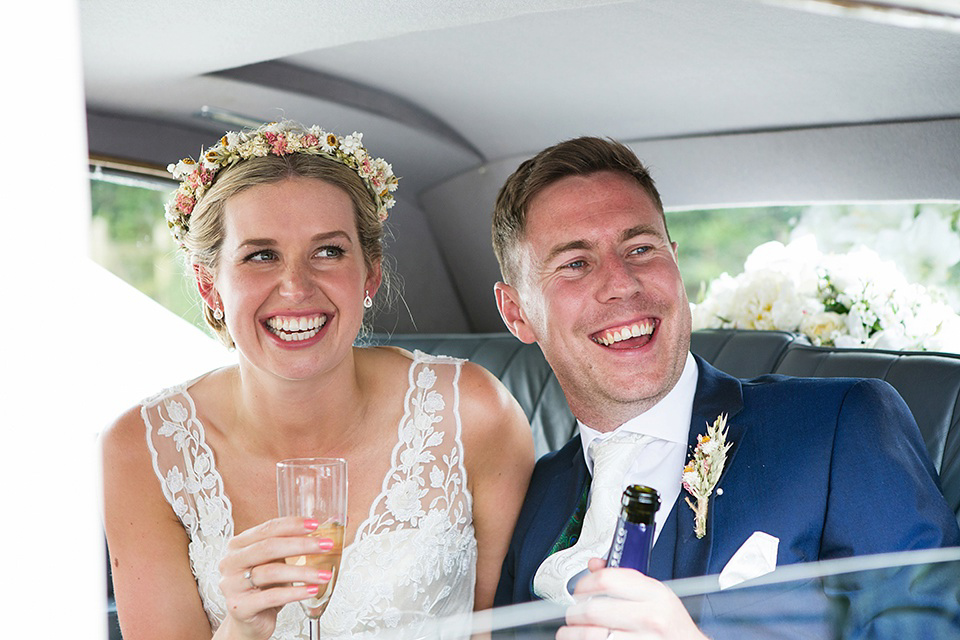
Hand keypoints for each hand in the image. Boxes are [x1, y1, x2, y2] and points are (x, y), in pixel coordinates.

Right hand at [216, 516, 333, 639]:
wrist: (249, 621)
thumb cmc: (263, 588)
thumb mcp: (272, 563)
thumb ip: (287, 546)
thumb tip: (319, 535)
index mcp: (238, 545)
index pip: (267, 529)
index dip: (293, 525)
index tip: (315, 524)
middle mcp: (231, 562)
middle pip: (268, 547)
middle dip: (302, 545)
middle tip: (325, 545)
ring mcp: (232, 585)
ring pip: (271, 572)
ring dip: (303, 572)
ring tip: (324, 574)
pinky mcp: (239, 607)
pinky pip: (272, 596)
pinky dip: (295, 592)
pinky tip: (312, 590)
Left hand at [557, 558, 706, 639]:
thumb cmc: (672, 625)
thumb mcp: (656, 595)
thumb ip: (625, 579)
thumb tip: (594, 564)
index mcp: (654, 593)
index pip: (607, 580)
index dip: (584, 584)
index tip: (578, 591)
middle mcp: (651, 617)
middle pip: (594, 609)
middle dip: (574, 612)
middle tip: (572, 615)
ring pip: (591, 635)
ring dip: (572, 634)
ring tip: (570, 632)